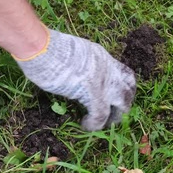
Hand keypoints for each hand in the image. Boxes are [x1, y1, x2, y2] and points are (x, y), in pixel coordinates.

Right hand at [15, 28, 135, 130]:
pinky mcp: (93, 95)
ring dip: (113, 117)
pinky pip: (101, 116)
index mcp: (101, 56)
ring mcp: (103, 82)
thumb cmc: (47, 48)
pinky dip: (93, 124)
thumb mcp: (70, 53)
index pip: (123, 73)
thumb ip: (77, 63)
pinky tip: (85, 125)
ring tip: (102, 123)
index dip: (120, 88)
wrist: (44, 49)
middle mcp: (107, 68)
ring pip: (122, 104)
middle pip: (128, 89)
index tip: (112, 97)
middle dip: (123, 104)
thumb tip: (71, 72)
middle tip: (111, 114)